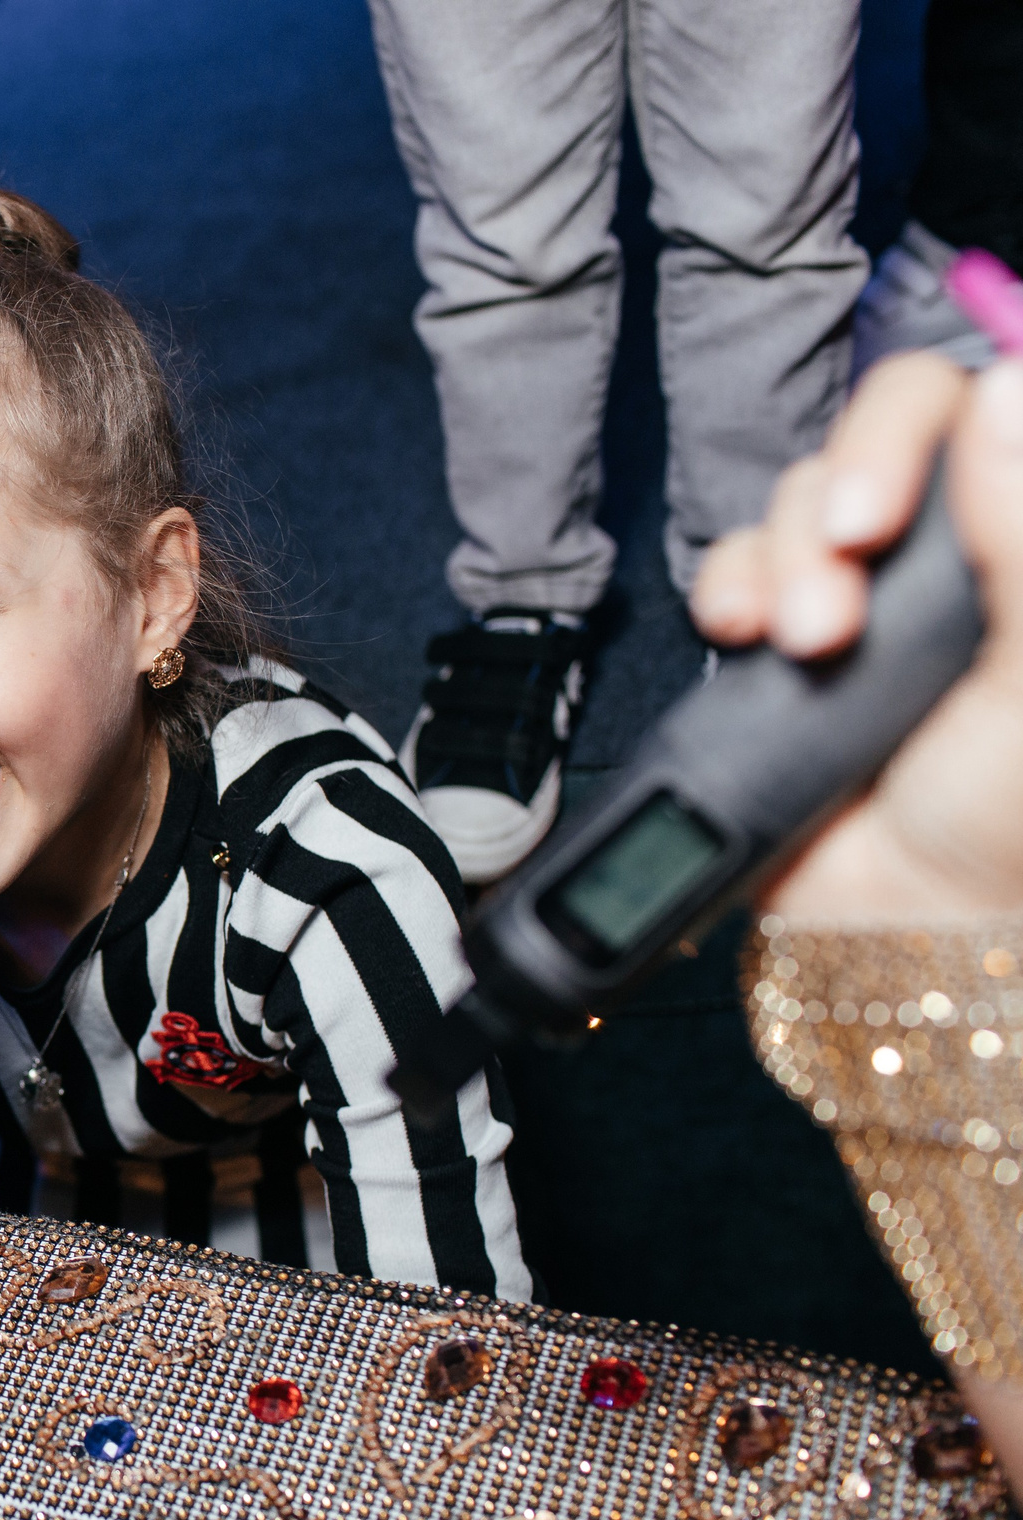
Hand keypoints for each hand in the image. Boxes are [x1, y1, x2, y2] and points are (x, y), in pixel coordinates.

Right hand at [689, 353, 1022, 923]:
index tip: (887, 506)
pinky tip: (744, 631)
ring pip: (803, 493)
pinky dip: (729, 582)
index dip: (921, 430)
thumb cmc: (1010, 825)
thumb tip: (1012, 389)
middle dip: (844, 494)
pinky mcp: (784, 631)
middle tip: (841, 576)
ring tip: (801, 642)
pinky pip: (736, 559)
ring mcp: (868, 584)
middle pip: (885, 430)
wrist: (907, 926)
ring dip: (784, 555)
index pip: (987, 410)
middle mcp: (955, 548)